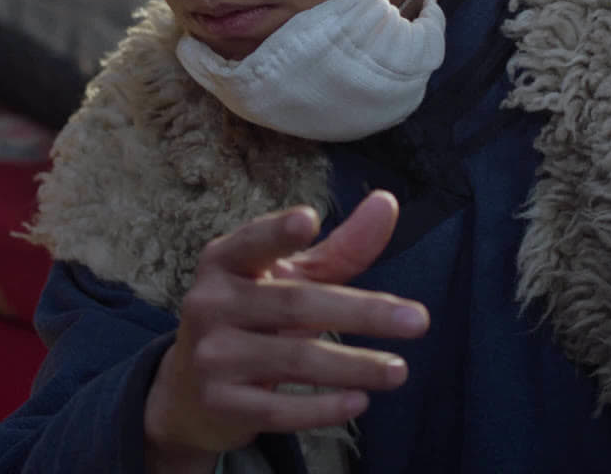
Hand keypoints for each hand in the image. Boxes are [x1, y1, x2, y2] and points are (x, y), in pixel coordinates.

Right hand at [143, 191, 427, 472]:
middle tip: (419, 320)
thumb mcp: (290, 278)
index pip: (252, 242)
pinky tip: (360, 401)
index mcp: (225, 261)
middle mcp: (210, 303)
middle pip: (296, 305)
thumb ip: (340, 247)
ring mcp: (211, 356)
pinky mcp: (221, 403)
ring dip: (355, 366)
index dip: (279, 232)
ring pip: (294, 360)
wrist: (191, 389)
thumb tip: (387, 201)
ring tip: (400, 370)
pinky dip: (323, 407)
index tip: (310, 219)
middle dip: (363, 313)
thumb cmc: (255, 317)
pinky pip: (278, 409)